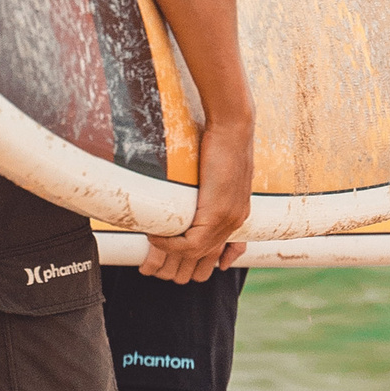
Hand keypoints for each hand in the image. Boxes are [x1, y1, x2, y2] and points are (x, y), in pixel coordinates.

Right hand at [140, 107, 253, 281]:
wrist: (232, 129)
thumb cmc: (221, 142)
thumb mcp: (217, 171)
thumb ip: (209, 185)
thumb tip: (190, 186)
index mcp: (237, 214)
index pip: (223, 252)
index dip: (200, 260)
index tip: (178, 255)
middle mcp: (236, 221)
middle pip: (206, 257)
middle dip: (179, 261)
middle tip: (156, 253)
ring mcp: (228, 220)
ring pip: (196, 253)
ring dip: (169, 251)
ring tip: (152, 239)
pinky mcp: (217, 214)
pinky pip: (191, 244)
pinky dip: (170, 245)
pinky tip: (155, 235)